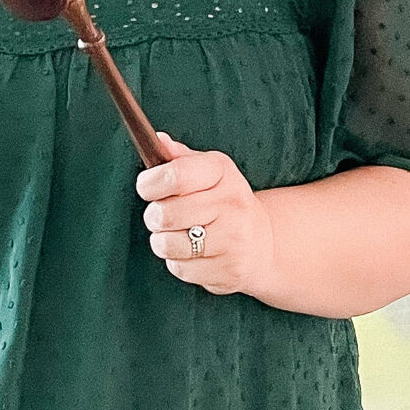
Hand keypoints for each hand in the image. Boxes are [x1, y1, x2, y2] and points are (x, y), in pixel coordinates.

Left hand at [136, 133, 275, 297]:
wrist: (262, 243)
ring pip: (167, 245)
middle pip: (164, 214)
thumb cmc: (223, 203)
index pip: (175, 175)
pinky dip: (179, 264)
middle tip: (163, 217)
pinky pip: (180, 269)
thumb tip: (157, 140)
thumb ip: (179, 158)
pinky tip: (195, 255)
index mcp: (222, 171)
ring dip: (164, 243)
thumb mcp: (207, 172)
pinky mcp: (229, 269)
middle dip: (154, 217)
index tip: (147, 188)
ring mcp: (233, 238)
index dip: (149, 183)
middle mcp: (231, 202)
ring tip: (179, 236)